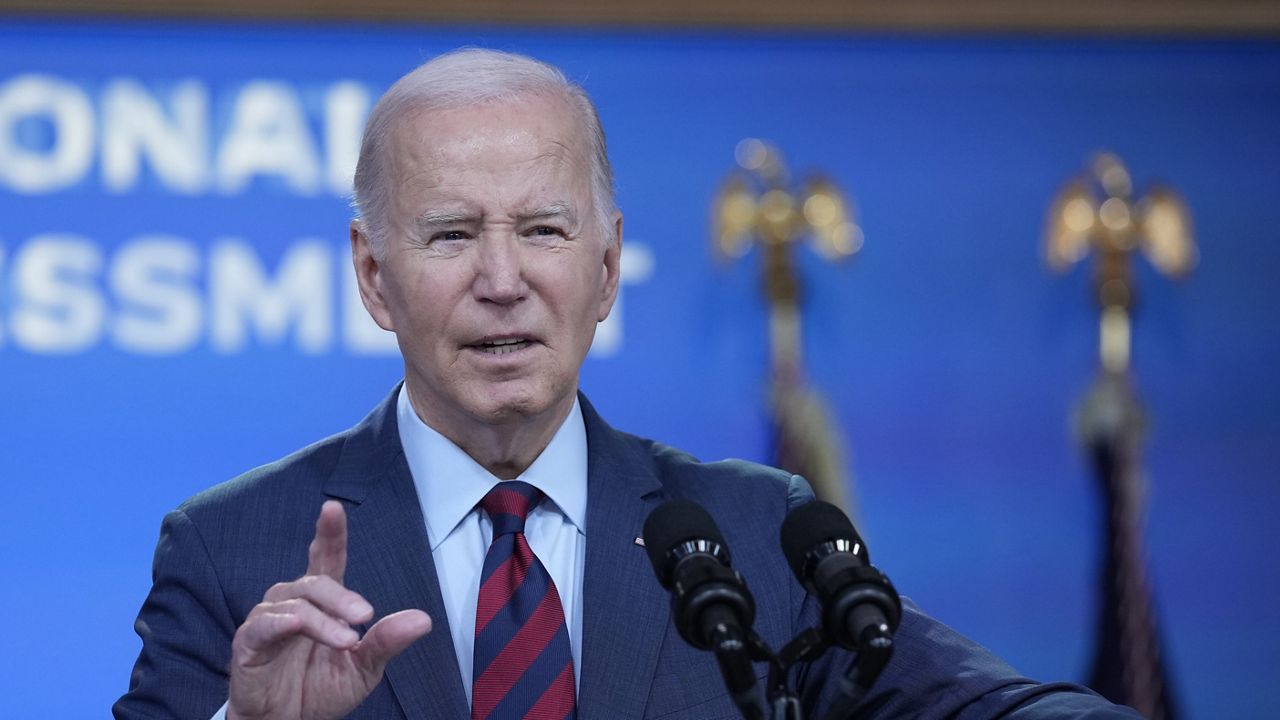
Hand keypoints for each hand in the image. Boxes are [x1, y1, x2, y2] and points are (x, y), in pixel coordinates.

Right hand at [228, 500, 431, 719]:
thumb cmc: (320, 690)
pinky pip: (264, 625)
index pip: (325, 559)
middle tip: (365, 616)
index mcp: (322, 603)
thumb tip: (423, 620)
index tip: (333, 509)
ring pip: (296, 603)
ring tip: (347, 640)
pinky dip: (281, 622)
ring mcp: (268, 621)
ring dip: (323, 619)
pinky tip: (296, 624)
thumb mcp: (363, 668)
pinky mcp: (249, 644)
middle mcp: (293, 603)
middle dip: (342, 596)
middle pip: (316, 582)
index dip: (329, 534)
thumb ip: (387, 642)